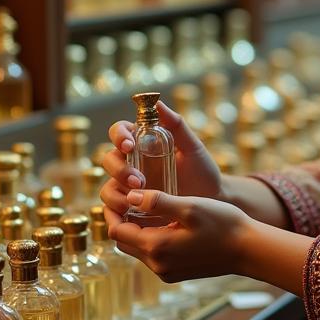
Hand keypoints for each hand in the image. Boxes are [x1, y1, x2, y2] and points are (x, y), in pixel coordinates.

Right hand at [99, 100, 222, 217]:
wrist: (212, 201)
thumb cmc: (202, 170)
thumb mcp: (192, 146)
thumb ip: (176, 125)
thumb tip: (157, 101)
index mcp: (141, 143)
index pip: (119, 132)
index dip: (119, 136)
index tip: (129, 145)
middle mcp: (131, 164)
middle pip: (109, 160)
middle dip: (119, 169)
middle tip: (138, 181)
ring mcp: (128, 188)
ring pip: (107, 188)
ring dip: (116, 195)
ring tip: (135, 201)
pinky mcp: (131, 209)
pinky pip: (113, 213)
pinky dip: (114, 215)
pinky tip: (126, 218)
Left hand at [104, 190, 251, 281]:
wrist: (248, 250)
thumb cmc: (223, 225)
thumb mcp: (190, 207)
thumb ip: (158, 202)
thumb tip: (130, 197)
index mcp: (156, 247)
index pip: (117, 231)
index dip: (112, 212)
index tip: (116, 194)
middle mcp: (157, 264)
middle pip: (123, 242)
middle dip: (121, 221)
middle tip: (127, 199)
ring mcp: (166, 272)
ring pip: (138, 249)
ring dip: (135, 230)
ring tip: (143, 208)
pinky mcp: (176, 273)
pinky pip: (153, 256)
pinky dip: (150, 239)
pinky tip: (163, 223)